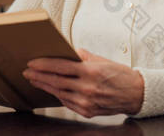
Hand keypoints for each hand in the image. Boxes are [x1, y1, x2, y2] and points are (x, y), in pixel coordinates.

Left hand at [22, 48, 143, 117]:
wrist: (136, 94)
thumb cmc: (120, 75)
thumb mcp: (102, 60)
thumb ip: (83, 57)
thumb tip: (68, 51)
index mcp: (91, 72)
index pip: (61, 67)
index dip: (44, 65)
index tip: (32, 63)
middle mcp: (87, 88)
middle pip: (56, 81)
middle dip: (39, 76)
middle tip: (27, 72)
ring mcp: (87, 102)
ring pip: (59, 93)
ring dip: (45, 86)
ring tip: (35, 80)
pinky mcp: (88, 111)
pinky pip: (67, 103)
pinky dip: (58, 95)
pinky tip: (51, 90)